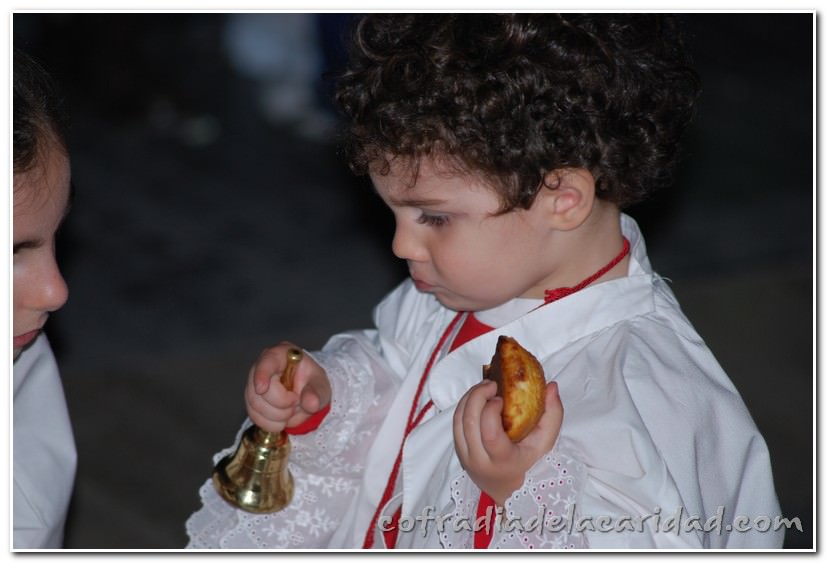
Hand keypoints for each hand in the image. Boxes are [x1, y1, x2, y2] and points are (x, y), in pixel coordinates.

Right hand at [244, 341, 331, 432]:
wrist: (308, 394)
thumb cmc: (313, 383)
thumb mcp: (321, 386)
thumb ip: (317, 393)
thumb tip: (310, 403)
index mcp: (281, 354)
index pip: (267, 361)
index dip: (262, 374)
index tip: (261, 389)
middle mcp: (263, 366)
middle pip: (259, 390)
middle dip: (281, 404)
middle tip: (296, 403)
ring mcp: (253, 383)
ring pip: (255, 405)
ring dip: (277, 416)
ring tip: (291, 410)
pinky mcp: (251, 400)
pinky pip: (255, 416)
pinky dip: (271, 423)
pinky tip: (283, 419)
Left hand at [453, 380, 563, 505]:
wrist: (508, 488)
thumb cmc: (529, 463)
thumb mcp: (547, 441)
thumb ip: (553, 413)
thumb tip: (551, 386)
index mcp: (502, 461)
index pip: (489, 434)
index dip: (491, 410)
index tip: (501, 398)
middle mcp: (479, 461)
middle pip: (469, 422)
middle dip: (477, 395)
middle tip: (492, 384)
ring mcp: (465, 456)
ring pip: (458, 420)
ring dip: (469, 397)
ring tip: (485, 387)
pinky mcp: (458, 450)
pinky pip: (455, 423)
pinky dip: (464, 405)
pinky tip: (477, 398)